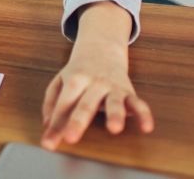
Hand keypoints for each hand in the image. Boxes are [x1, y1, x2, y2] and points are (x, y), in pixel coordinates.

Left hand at [41, 3, 153, 149]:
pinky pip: (138, 104)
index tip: (48, 144)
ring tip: (114, 129)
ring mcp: (113, 87)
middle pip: (85, 104)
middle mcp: (94, 83)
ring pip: (114, 102)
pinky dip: (144, 114)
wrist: (101, 49)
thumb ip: (51, 103)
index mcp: (74, 80)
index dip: (55, 124)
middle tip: (70, 138)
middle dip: (78, 121)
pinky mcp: (129, 92)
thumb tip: (47, 126)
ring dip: (115, 115)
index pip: (63, 104)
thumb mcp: (59, 82)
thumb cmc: (78, 72)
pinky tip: (146, 127)